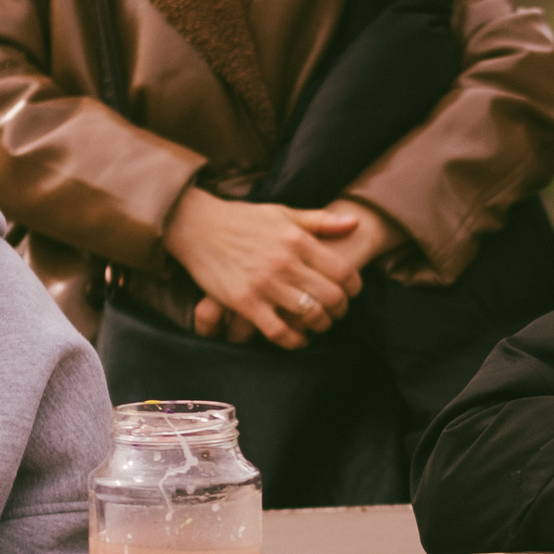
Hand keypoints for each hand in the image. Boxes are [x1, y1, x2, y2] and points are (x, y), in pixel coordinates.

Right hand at [165, 188, 367, 349]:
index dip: (354, 287)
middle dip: (341, 310)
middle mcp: (285, 262)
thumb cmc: (243, 219)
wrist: (197, 225)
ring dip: (320, 325)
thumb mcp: (283, 213)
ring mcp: (265, 284)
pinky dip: (294, 340)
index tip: (352, 292)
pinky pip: (278, 331)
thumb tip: (355, 223)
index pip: (343, 271)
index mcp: (298, 240)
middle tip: (338, 312)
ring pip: (309, 315)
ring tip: (319, 324)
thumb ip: (320, 221)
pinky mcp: (245, 302)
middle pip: (331, 297)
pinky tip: (298, 339)